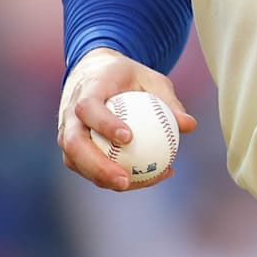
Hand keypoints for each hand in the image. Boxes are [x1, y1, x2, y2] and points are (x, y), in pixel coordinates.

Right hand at [56, 47, 198, 190]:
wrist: (93, 72)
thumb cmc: (126, 76)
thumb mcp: (151, 79)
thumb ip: (168, 100)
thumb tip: (189, 126)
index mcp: (87, 88)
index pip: (88, 107)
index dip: (104, 124)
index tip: (128, 138)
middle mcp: (69, 111)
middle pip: (73, 143)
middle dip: (96, 166)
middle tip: (124, 179)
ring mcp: (66, 131)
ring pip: (74, 160)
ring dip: (99, 176)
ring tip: (129, 185)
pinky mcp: (71, 147)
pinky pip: (85, 167)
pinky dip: (107, 176)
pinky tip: (138, 180)